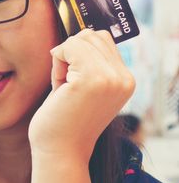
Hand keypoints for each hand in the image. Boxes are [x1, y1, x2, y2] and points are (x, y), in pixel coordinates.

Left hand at [28, 29, 134, 161]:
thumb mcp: (84, 84)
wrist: (60, 149)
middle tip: (66, 83)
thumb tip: (82, 32)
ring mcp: (111, 78)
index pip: (103, 38)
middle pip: (91, 35)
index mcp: (125, 79)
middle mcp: (124, 78)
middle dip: (70, 53)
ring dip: (63, 58)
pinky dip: (56, 61)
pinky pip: (67, 47)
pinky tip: (59, 86)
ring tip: (64, 86)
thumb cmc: (64, 117)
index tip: (73, 79)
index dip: (79, 52)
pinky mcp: (92, 80)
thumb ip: (90, 60)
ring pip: (79, 39)